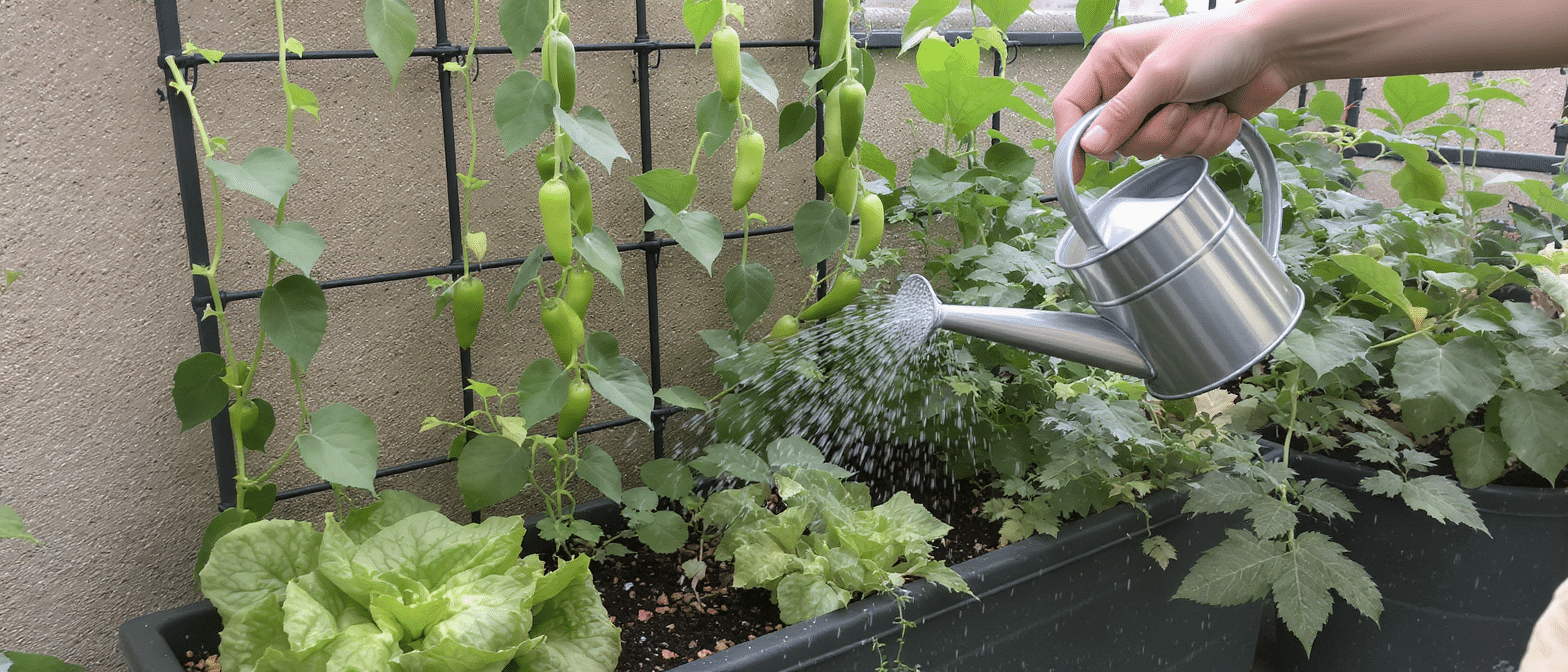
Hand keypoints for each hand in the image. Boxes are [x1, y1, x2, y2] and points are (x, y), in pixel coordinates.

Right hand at [1053, 9, 1292, 180]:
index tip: (1076, 173)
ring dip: (1187, 133)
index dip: (1071, 141)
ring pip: (1151, 150)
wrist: (1273, 49)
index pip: (1072, 107)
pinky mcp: (1185, 126)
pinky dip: (1206, 137)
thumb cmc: (1218, 42)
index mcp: (1112, 63)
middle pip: (1116, 140)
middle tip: (1179, 108)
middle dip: (1156, 132)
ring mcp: (1158, 109)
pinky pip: (1183, 153)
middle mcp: (1129, 87)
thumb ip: (1122, 112)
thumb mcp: (1162, 73)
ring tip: (1206, 104)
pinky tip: (1220, 112)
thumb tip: (1091, 146)